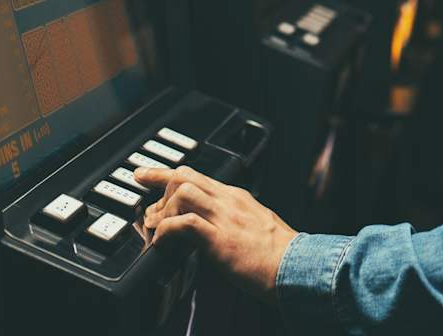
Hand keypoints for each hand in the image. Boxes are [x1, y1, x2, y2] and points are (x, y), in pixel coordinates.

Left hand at [135, 165, 297, 301]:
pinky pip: (184, 224)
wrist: (296, 266)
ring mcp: (224, 217)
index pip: (197, 175)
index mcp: (236, 197)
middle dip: (158, 187)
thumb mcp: (255, 225)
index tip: (148, 175)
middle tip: (146, 207)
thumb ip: (232, 221)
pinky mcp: (220, 238)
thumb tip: (210, 229)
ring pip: (182, 192)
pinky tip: (163, 243)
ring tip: (158, 229)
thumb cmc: (279, 252)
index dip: (167, 175)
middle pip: (185, 175)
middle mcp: (228, 201)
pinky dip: (166, 232)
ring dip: (163, 211)